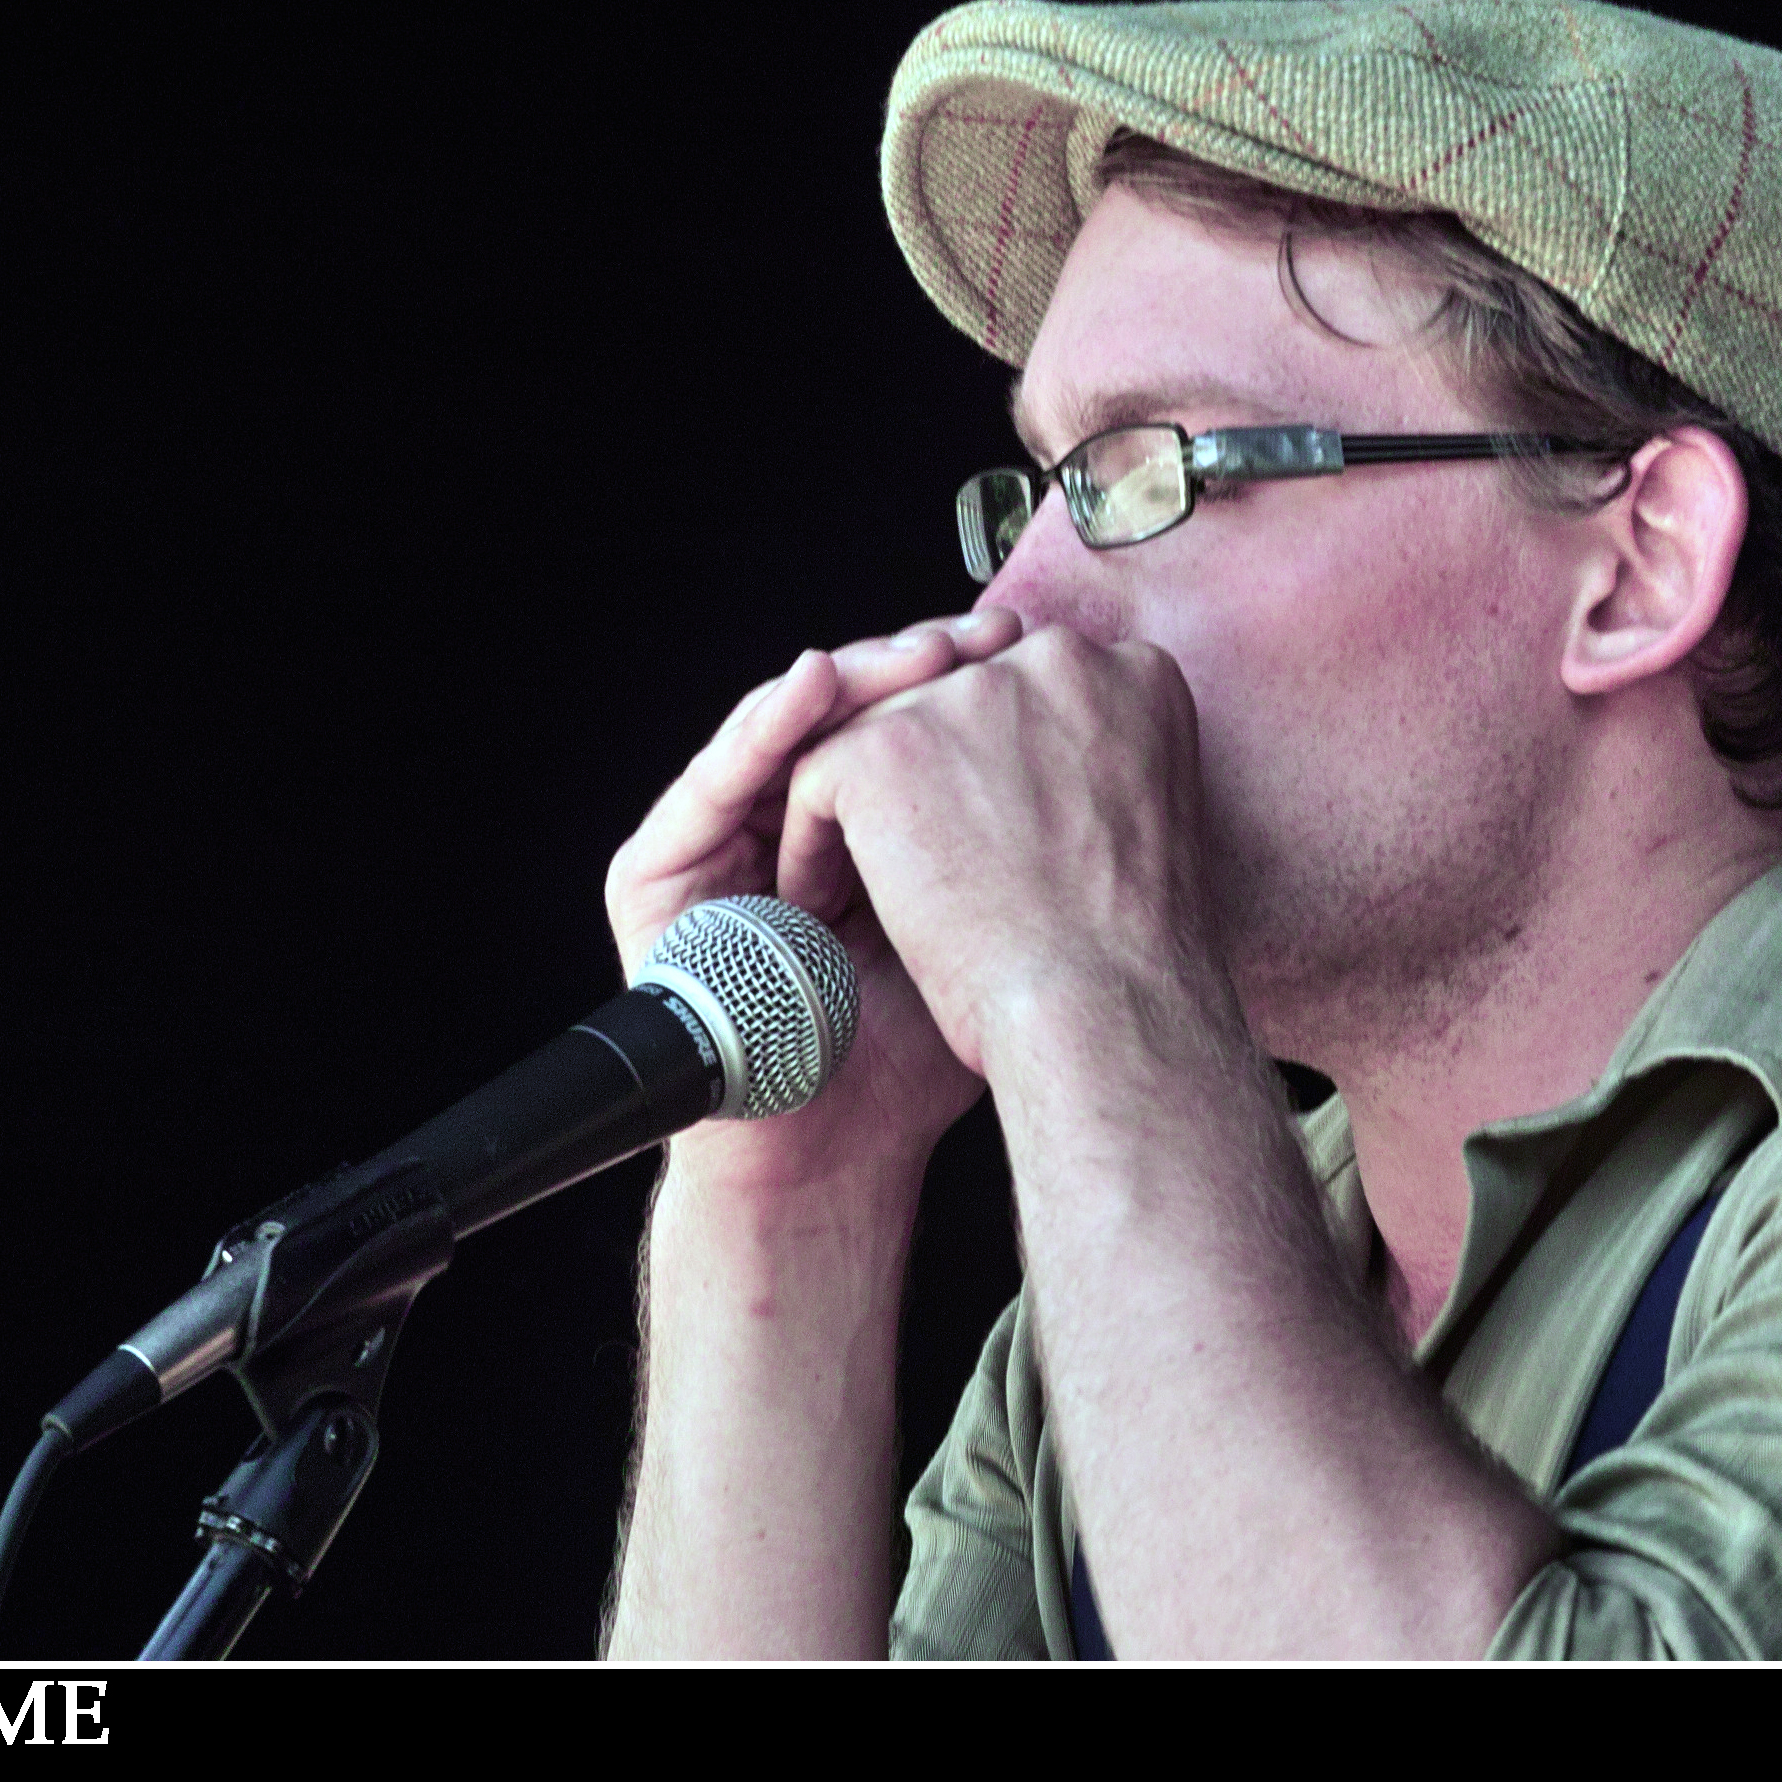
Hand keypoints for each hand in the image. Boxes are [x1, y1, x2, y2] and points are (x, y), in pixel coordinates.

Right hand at [605, 608, 1025, 1193]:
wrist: (835, 1146)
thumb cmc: (917, 1049)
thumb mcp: (985, 920)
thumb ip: (1025, 841)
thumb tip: (1126, 742)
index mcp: (861, 830)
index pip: (902, 725)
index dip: (958, 682)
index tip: (1024, 644)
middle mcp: (781, 825)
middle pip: (844, 715)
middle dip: (908, 669)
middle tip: (970, 635)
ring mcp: (714, 846)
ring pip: (777, 732)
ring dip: (842, 683)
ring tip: (904, 654)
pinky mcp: (655, 873)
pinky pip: (711, 783)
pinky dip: (761, 730)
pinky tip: (810, 688)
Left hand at [775, 625, 1237, 1083]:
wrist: (1106, 1011)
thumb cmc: (1131, 954)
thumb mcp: (1137, 820)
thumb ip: (1090, 764)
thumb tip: (1024, 770)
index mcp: (1134, 674)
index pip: (1035, 695)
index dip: (1003, 768)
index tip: (1002, 848)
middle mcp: (1056, 658)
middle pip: (954, 701)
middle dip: (930, 780)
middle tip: (924, 874)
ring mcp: (965, 694)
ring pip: (882, 736)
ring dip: (868, 815)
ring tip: (864, 895)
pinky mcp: (885, 746)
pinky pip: (817, 780)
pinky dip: (812, 847)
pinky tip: (825, 910)